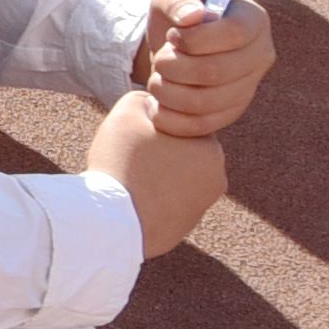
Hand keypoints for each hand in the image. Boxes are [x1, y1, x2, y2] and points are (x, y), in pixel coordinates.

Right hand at [86, 93, 231, 254]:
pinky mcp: (184, 229)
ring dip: (157, 177)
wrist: (111, 222)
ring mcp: (201, 207)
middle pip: (181, 154)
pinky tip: (132, 201)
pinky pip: (167, 205)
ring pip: (175, 180)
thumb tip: (154, 105)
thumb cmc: (122, 162)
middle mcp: (217, 178)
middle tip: (131, 159)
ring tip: (131, 181)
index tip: (135, 137)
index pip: (182, 126)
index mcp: (211, 146)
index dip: (154, 128)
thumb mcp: (128, 111)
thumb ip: (148, 99)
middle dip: (160, 153)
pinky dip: (152, 201)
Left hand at [130, 0, 274, 136]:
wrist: (176, 47)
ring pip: (206, 102)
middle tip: (160, 60)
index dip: (195, 38)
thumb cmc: (178, 16)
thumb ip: (179, 1)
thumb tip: (192, 17)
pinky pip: (200, 125)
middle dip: (175, 67)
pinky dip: (169, 118)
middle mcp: (260, 55)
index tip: (173, 36)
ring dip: (167, 92)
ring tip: (156, 78)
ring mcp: (249, 88)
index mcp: (254, 20)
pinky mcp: (231, 113)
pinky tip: (153, 104)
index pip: (234, 33)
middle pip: (217, 71)